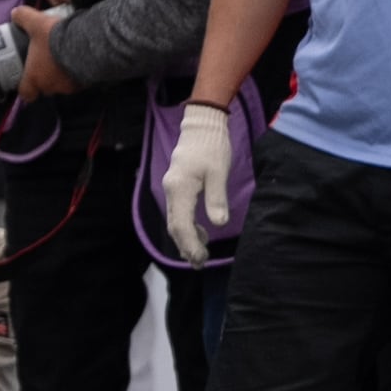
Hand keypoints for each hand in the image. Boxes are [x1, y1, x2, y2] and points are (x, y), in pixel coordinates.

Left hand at [10, 3, 76, 99]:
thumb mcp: (36, 23)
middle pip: (45, 88)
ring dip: (62, 75)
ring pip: (62, 84)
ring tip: (66, 59)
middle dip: (46, 77)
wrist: (86, 42)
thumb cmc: (55, 38)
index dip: (26, 88)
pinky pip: (78, 81)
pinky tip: (80, 61)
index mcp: (35, 77)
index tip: (27, 80)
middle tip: (48, 62)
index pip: (26, 93)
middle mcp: (51, 86)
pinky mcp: (85, 84)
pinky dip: (78, 73)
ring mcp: (69, 87)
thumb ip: (23, 17)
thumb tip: (15, 14)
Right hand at [162, 103, 233, 262]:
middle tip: (199, 264)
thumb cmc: (212, 146)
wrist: (202, 125)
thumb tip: (218, 223)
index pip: (181, 225)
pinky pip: (179, 212)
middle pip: (174, 226)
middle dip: (186, 247)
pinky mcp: (177, 186)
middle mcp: (171, 190)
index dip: (190, 245)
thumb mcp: (219, 172)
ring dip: (187, 239)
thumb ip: (216, 198)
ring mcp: (172, 188)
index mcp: (180, 188)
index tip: (201, 259)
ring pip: (175, 221)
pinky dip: (188, 226)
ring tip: (200, 254)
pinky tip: (202, 233)